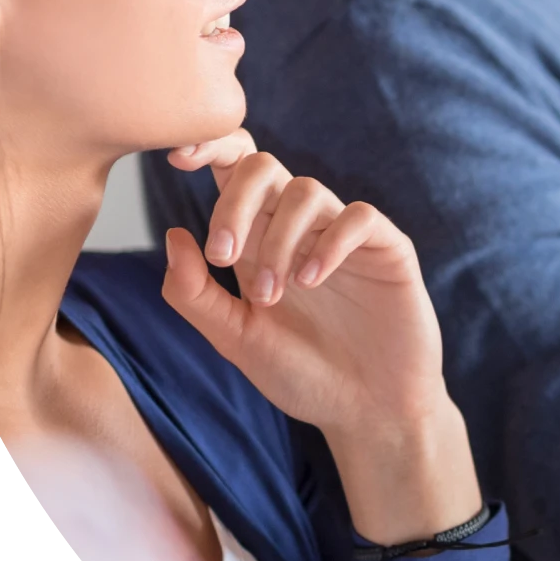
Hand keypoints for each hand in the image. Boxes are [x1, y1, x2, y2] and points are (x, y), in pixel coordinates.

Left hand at [162, 131, 478, 541]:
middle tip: (222, 256)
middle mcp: (300, 228)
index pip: (235, 170)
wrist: (368, 413)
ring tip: (274, 295)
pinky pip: (358, 217)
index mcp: (259, 239)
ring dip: (278, 239)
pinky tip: (312, 280)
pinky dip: (329, 242)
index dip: (209, 147)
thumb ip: (195, 295)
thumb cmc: (302, 376)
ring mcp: (345, 235)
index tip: (177, 159)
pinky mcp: (387, 248)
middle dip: (235, 202)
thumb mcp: (236, 340)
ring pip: (307, 190)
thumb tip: (173, 234)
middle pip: (264, 167)